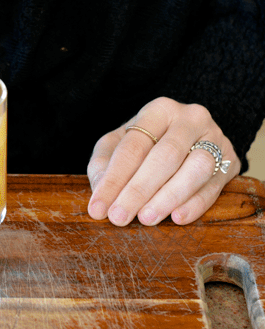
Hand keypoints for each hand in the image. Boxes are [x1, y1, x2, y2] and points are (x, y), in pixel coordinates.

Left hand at [86, 97, 240, 225]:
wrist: (188, 137)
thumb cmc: (145, 142)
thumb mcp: (118, 143)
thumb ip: (104, 164)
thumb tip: (100, 194)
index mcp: (158, 109)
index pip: (133, 146)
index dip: (114, 178)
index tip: (98, 207)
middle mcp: (190, 119)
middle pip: (165, 155)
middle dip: (138, 190)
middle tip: (119, 217)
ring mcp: (215, 138)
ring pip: (196, 168)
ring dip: (168, 197)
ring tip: (146, 219)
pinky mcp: (230, 161)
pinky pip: (214, 185)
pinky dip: (195, 204)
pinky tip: (176, 218)